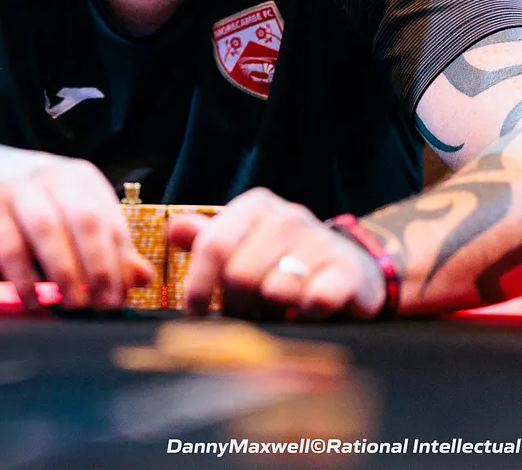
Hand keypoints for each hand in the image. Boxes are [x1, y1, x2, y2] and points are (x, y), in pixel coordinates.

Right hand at [0, 140, 152, 309]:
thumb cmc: (18, 196)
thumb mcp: (64, 209)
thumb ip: (103, 241)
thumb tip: (142, 277)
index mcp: (79, 178)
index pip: (112, 222)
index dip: (121, 264)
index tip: (123, 297)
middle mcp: (51, 176)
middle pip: (87, 224)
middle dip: (100, 269)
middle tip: (103, 305)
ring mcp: (15, 188)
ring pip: (49, 232)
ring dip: (65, 273)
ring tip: (73, 305)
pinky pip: (9, 247)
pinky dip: (24, 279)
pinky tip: (32, 302)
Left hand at [168, 188, 385, 318]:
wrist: (349, 269)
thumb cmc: (281, 261)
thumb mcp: (243, 245)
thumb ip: (207, 241)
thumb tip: (172, 230)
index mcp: (254, 207)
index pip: (213, 245)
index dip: (198, 284)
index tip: (195, 313)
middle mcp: (288, 216)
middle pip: (240, 274)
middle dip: (238, 305)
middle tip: (248, 315)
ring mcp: (320, 240)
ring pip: (275, 291)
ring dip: (272, 314)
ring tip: (278, 313)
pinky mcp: (349, 269)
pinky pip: (318, 299)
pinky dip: (307, 315)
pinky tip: (307, 314)